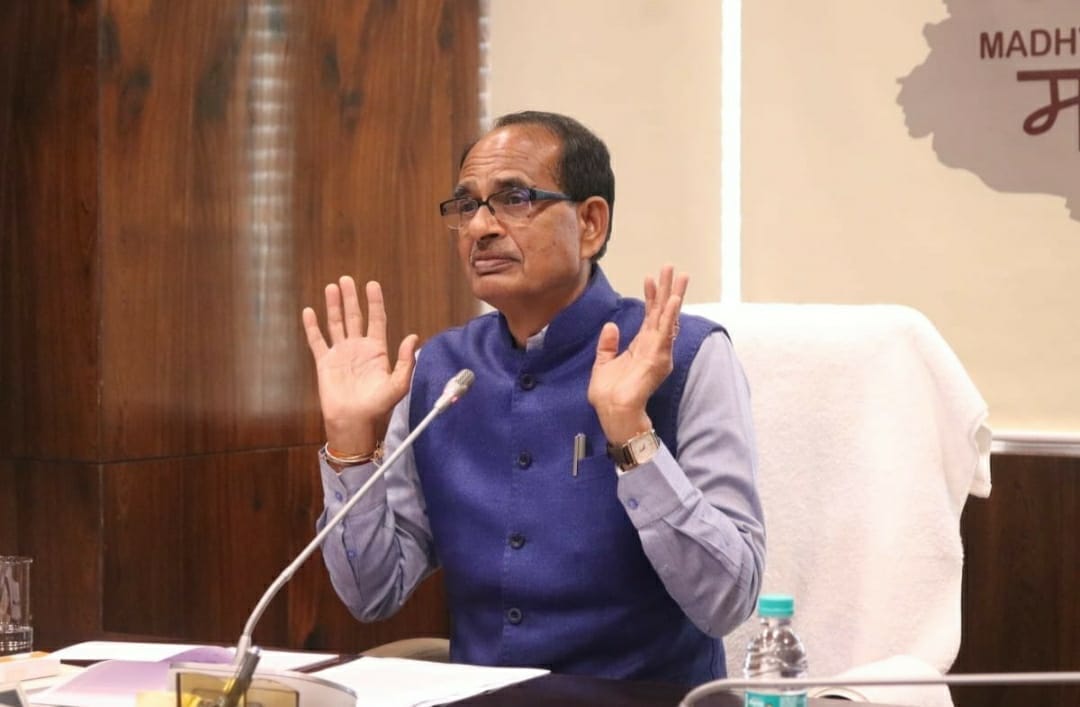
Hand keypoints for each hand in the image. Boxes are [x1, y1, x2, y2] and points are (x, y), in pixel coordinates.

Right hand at [302, 277, 418, 454]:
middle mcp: (358, 348)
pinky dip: (312, 326)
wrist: (354, 422)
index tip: (372, 284)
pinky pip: (317, 340)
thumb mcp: (398, 384)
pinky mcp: (325, 362)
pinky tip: (309, 311)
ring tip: (332, 287)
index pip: (376, 320)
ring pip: (336, 323)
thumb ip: (405, 361)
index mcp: (377, 351)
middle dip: (351, 297)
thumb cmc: (378, 406)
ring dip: (334, 306)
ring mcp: (340, 353)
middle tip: (347, 279)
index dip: (374, 302)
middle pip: (355, 316)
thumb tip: (413, 337)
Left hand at [587, 265, 688, 443]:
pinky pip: (666, 333)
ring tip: (680, 276)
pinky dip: (670, 316)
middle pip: (663, 312)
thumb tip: (611, 325)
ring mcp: (658, 352)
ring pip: (668, 318)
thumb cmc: (609, 394)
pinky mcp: (658, 358)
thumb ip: (608, 344)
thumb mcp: (603, 363)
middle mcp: (653, 346)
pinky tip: (673, 301)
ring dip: (674, 296)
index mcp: (641, 346)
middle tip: (672, 267)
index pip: (650, 316)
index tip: (650, 277)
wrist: (612, 411)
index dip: (651, 296)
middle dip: (668, 289)